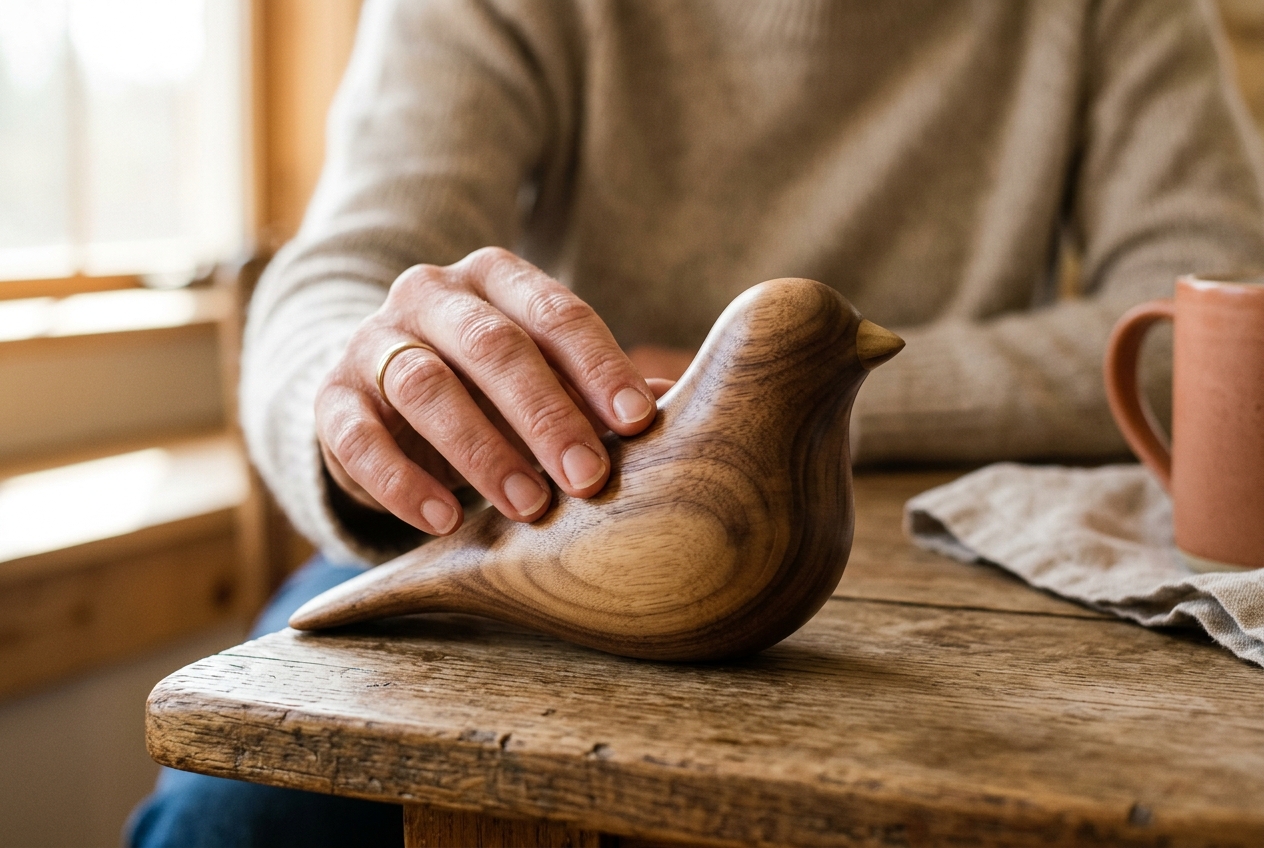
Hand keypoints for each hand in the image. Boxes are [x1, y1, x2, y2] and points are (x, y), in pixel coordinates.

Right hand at [315, 247, 663, 535]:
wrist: (377, 390)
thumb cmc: (485, 383)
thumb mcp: (540, 373)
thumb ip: (594, 387)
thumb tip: (672, 406)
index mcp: (496, 278)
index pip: (555, 312)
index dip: (598, 365)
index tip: (637, 421)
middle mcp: (430, 295)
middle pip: (492, 344)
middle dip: (546, 412)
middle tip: (588, 477)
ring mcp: (373, 342)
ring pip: (424, 385)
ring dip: (482, 450)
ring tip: (529, 506)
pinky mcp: (330, 399)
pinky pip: (358, 437)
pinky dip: (401, 482)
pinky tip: (443, 520)